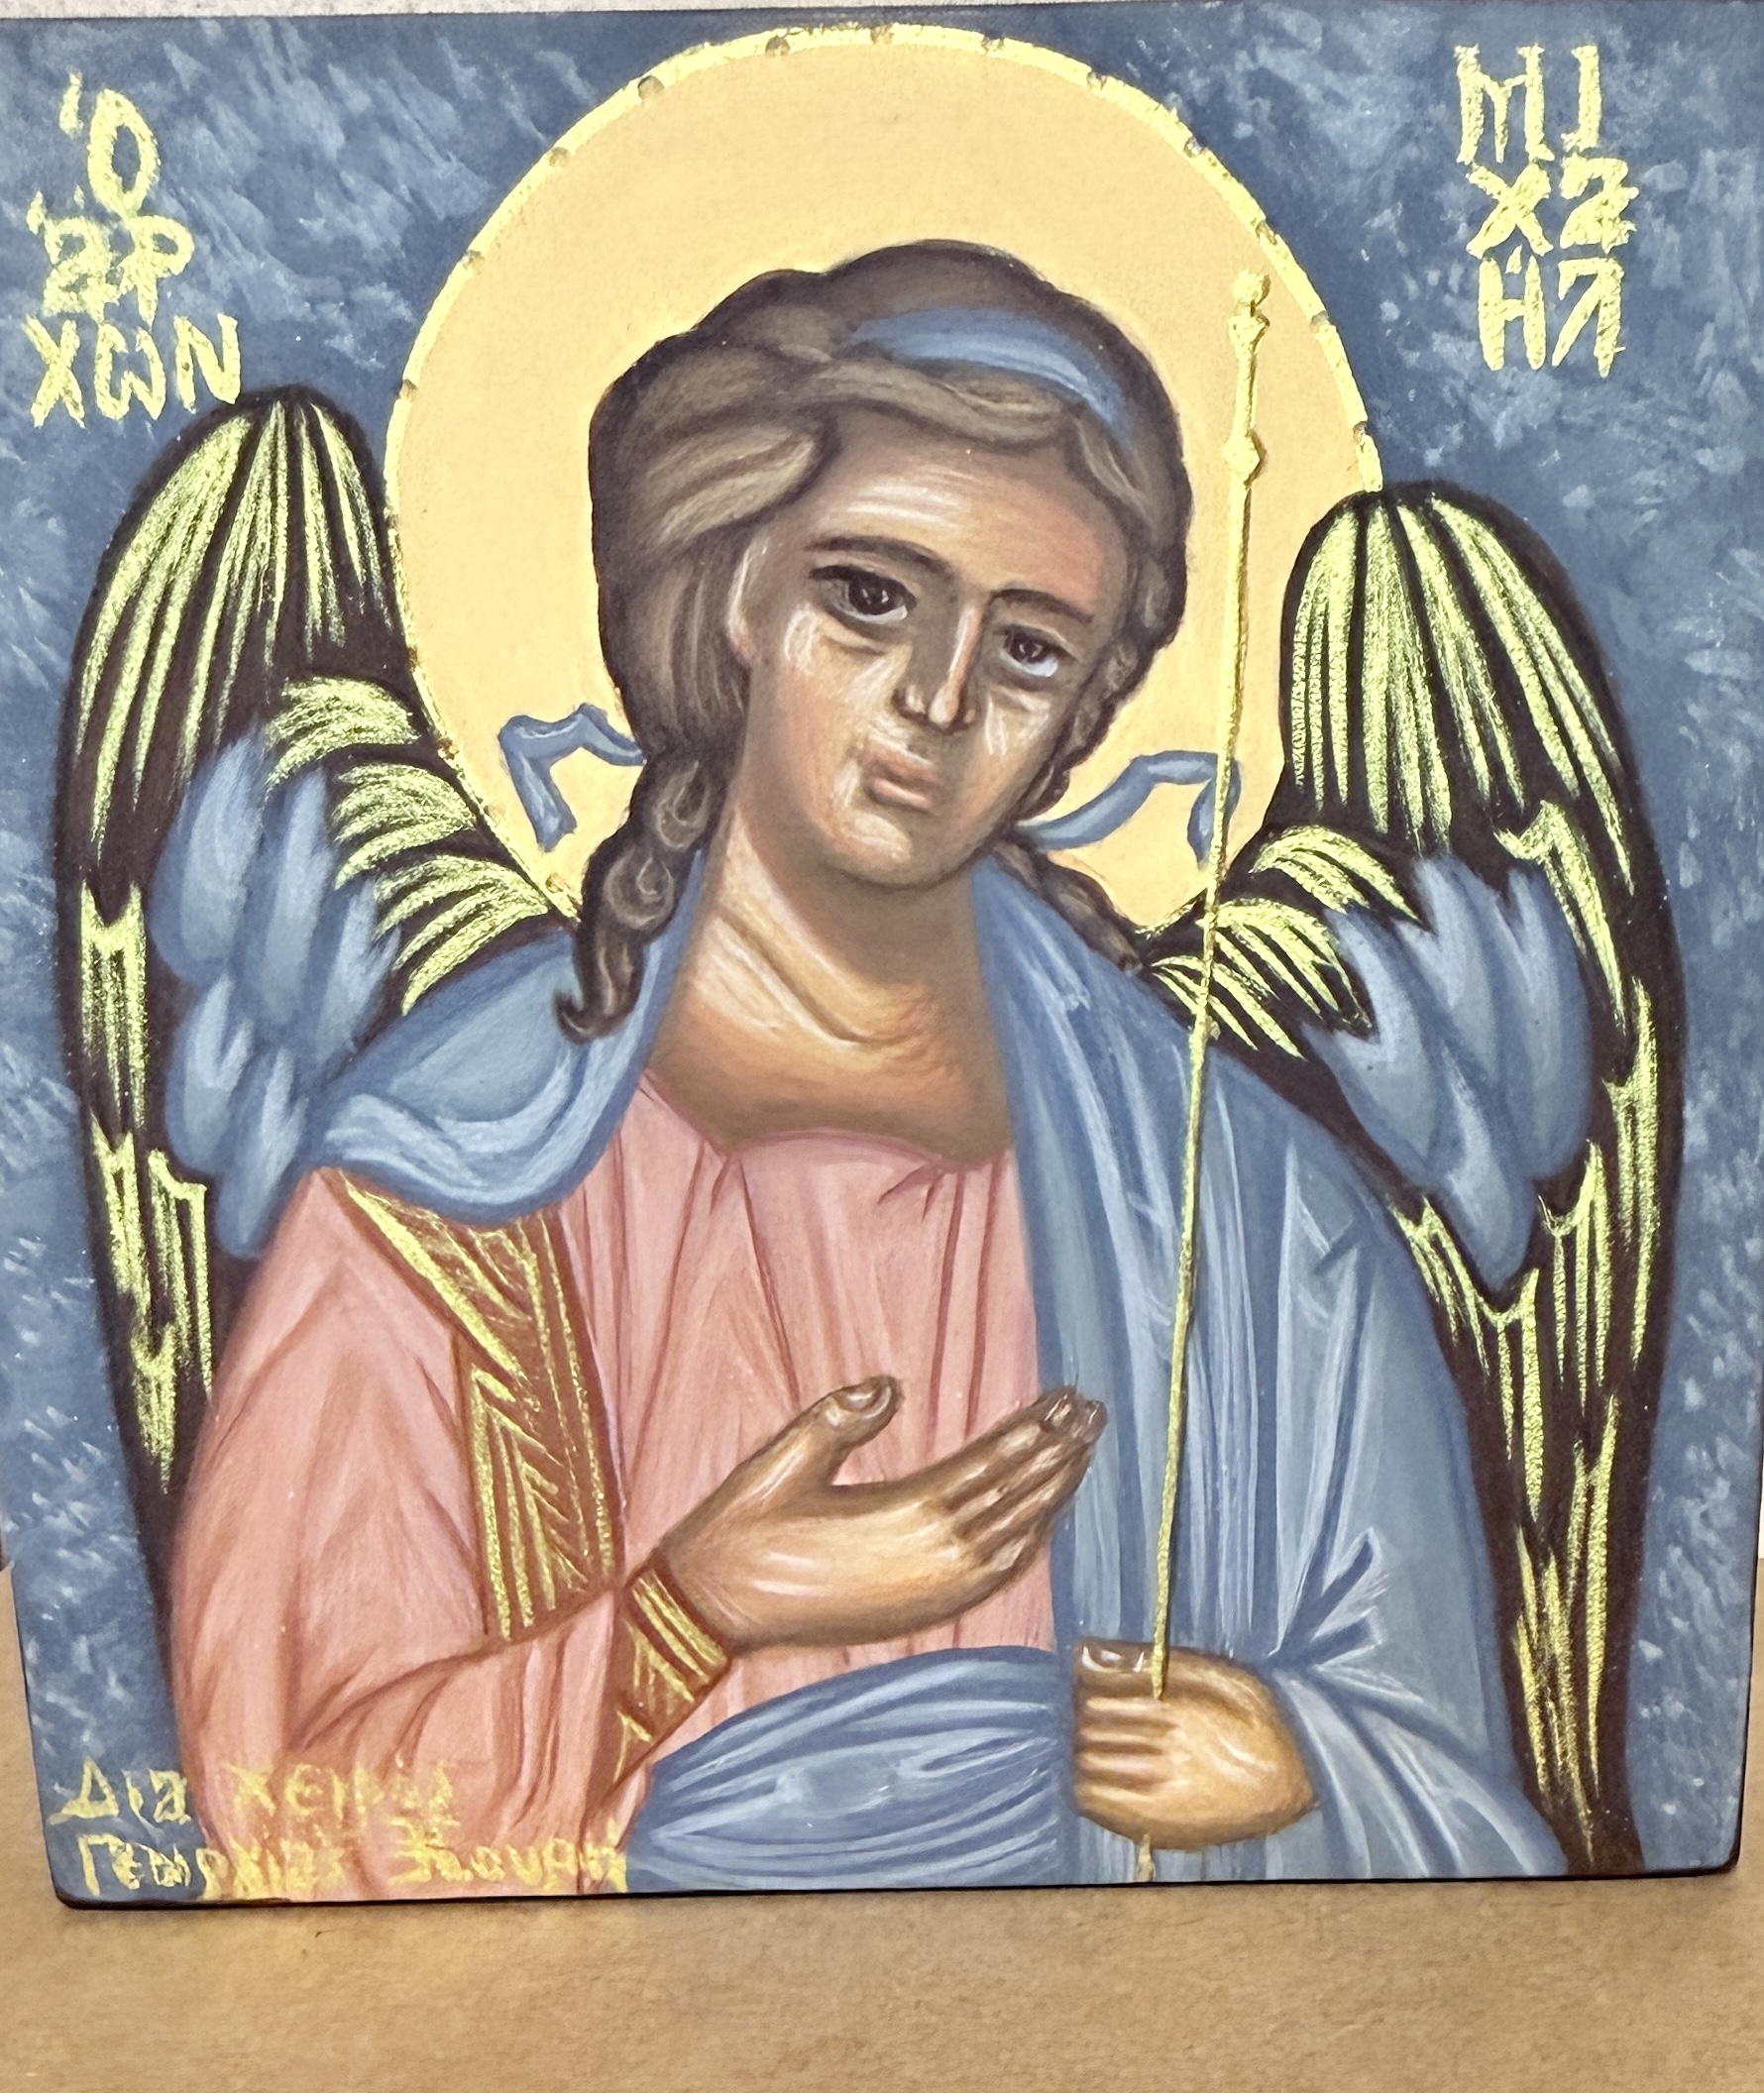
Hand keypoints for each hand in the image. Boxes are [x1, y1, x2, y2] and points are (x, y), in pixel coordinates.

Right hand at [661, 1378, 1104, 1654]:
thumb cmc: (741, 1525)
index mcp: (897, 1517)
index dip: (1033, 1432)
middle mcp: (925, 1561)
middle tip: (1093, 1413)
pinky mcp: (916, 1613)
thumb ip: (836, 1420)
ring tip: (1081, 1451)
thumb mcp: (781, 1458)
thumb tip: (889, 1385)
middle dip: (1058, 1455)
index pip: (987, 1466)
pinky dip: (1026, 1544)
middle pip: (1012, 1499)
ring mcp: (925, 1593)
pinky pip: (991, 1577)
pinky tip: (1043, 1520)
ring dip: (1050, 1494)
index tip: (1067, 1398)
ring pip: (1012, 1538)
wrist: (711, 1609)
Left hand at [1071, 1639, 1314, 1849]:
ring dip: (1083, 1750)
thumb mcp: (1211, 1672)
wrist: (1300, 1777)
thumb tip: (1083, 1652)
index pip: (1093, 1697)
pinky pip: (1095, 1805)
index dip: (1083, 1688)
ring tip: (1099, 1743)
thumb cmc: (1258, 1714)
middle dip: (1081, 1717)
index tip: (1089, 1685)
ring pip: (1086, 1766)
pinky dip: (1086, 1785)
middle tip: (1093, 1712)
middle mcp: (1166, 1756)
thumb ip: (1146, 1661)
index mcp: (1176, 1712)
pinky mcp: (1161, 1826)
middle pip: (1086, 1730)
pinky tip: (1100, 1776)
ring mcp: (1161, 1796)